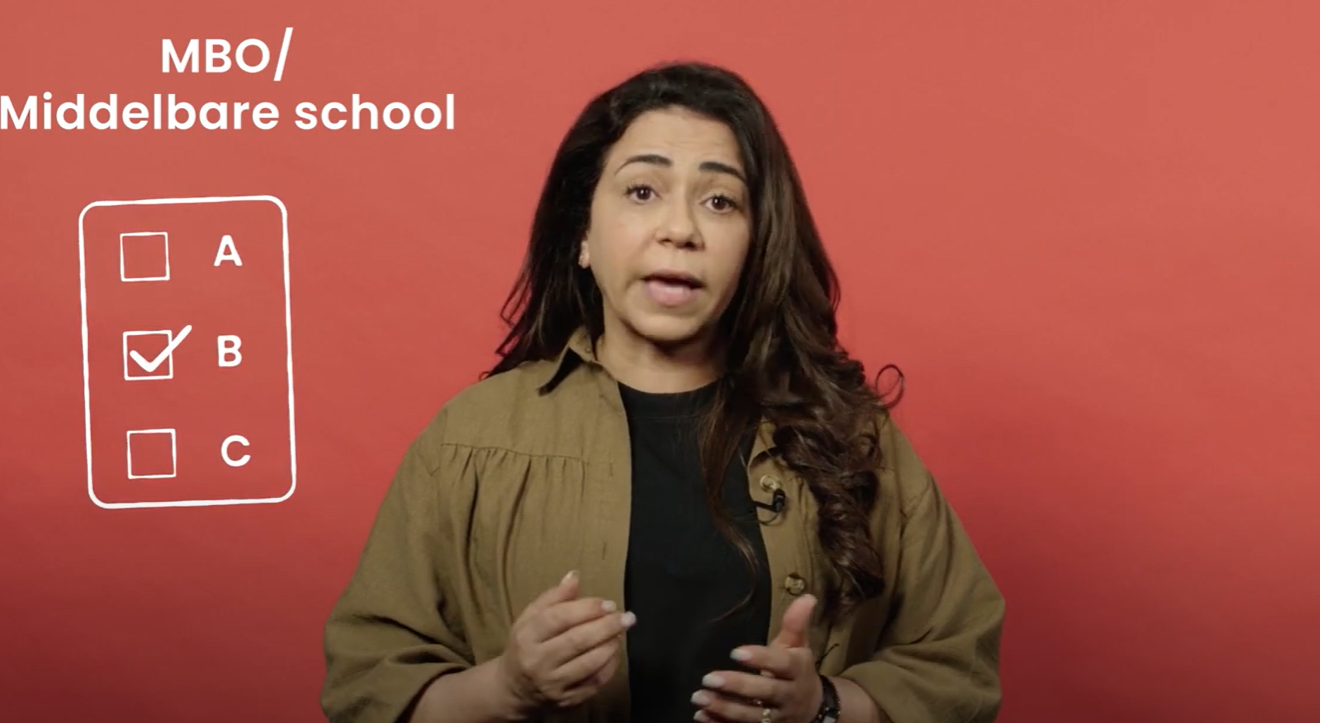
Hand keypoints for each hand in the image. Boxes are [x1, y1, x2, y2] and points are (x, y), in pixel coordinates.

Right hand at [495, 571, 635, 716]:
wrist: (514, 690)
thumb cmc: (526, 646)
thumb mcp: (529, 619)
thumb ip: (553, 597)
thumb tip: (574, 576)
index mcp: (526, 637)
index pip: (558, 619)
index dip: (586, 609)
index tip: (608, 604)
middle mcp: (538, 662)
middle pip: (577, 641)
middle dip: (606, 626)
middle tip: (626, 617)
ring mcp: (553, 684)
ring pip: (589, 663)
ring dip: (611, 645)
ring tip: (621, 632)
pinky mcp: (567, 701)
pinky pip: (595, 683)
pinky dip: (610, 665)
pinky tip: (614, 651)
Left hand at [692, 594, 822, 722]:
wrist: (814, 708)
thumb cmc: (797, 670)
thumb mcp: (798, 646)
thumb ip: (796, 624)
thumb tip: (807, 596)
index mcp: (796, 670)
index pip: (781, 664)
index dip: (761, 659)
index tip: (735, 652)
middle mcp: (788, 696)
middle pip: (765, 693)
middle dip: (738, 686)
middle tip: (709, 678)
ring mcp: (776, 717)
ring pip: (751, 716)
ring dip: (724, 708)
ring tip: (699, 697)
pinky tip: (701, 716)